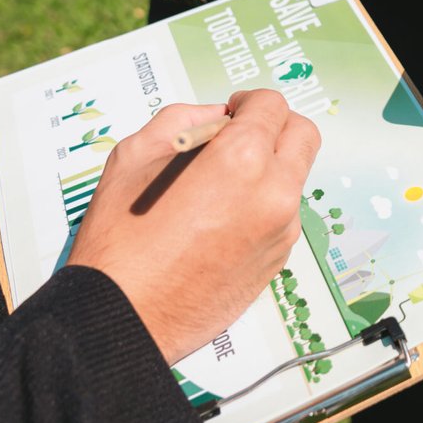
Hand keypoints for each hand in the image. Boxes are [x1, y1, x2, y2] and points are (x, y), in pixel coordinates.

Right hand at [66, 90, 319, 363]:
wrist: (123, 320)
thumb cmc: (120, 242)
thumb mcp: (133, 156)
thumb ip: (181, 121)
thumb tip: (214, 117)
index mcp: (243, 159)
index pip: (272, 105)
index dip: (248, 102)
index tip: (230, 113)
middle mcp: (275, 192)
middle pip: (302, 135)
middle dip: (273, 127)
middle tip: (236, 138)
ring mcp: (282, 231)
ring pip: (294, 176)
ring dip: (268, 168)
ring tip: (218, 186)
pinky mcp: (278, 261)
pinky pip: (283, 214)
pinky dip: (263, 204)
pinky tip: (220, 220)